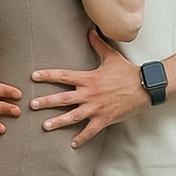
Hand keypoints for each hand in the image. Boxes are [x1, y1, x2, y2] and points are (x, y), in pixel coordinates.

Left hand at [31, 44, 151, 138]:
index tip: (33, 76)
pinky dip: (81, 138)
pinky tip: (73, 144)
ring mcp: (96, 108)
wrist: (144, 87)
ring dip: (58, 122)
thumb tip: (91, 31)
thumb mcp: (111, 56)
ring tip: (45, 126)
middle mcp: (89, 94)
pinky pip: (90, 131)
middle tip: (31, 105)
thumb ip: (98, 44)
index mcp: (88, 78)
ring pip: (73, 116)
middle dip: (46, 102)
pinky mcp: (104, 119)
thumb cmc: (127, 72)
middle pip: (63, 98)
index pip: (63, 76)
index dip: (47, 75)